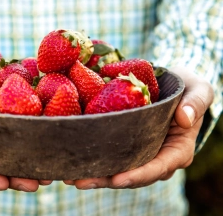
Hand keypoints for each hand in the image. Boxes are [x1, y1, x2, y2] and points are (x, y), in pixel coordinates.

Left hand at [63, 67, 213, 188]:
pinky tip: (73, 162)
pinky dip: (94, 161)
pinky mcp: (128, 146)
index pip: (158, 168)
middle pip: (132, 175)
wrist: (173, 87)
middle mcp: (157, 158)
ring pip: (118, 170)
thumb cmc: (188, 89)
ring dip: (94, 174)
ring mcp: (141, 154)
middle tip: (79, 180)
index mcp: (177, 151)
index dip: (138, 175)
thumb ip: (196, 102)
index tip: (117, 179)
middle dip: (106, 179)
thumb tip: (185, 118)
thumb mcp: (198, 90)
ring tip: (69, 176)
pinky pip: (111, 158)